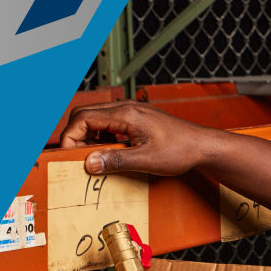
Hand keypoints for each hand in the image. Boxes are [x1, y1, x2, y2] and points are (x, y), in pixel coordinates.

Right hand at [58, 101, 227, 176]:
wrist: (202, 145)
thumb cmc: (180, 150)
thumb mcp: (146, 160)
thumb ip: (116, 160)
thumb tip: (88, 162)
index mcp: (126, 114)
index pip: (83, 118)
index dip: (70, 136)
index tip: (67, 155)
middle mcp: (126, 108)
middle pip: (85, 114)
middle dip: (75, 135)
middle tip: (75, 157)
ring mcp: (131, 112)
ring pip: (96, 118)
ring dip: (87, 136)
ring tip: (91, 157)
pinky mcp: (136, 119)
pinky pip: (108, 123)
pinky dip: (100, 136)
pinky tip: (108, 152)